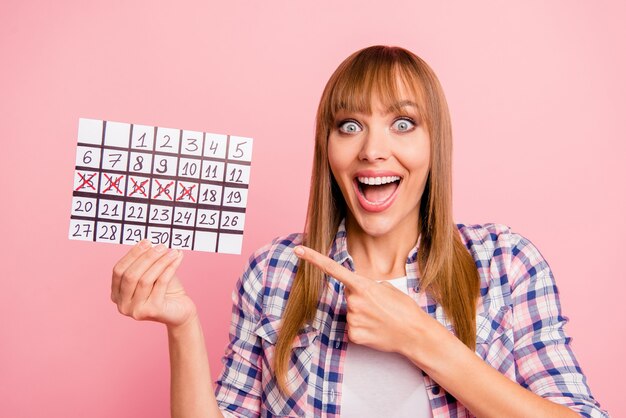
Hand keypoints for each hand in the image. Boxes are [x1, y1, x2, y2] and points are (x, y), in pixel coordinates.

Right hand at [111, 240, 196, 328]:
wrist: (181, 310)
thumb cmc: (166, 291)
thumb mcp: (152, 274)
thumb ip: (147, 262)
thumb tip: (148, 242)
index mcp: (117, 294)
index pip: (118, 271)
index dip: (132, 255)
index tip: (146, 242)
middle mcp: (122, 305)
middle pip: (131, 275)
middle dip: (147, 257)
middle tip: (162, 246)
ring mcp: (136, 310)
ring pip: (145, 279)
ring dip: (160, 262)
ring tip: (172, 251)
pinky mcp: (152, 311)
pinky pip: (160, 284)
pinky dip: (169, 268)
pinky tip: (177, 259)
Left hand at [294, 245, 437, 356]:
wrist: (415, 334)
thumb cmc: (404, 309)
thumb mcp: (388, 288)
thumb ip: (368, 286)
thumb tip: (357, 292)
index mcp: (363, 285)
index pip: (333, 269)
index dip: (314, 259)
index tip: (298, 250)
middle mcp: (354, 301)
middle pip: (348, 295)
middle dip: (360, 299)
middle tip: (379, 307)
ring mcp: (353, 319)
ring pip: (351, 313)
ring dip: (363, 315)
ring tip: (381, 319)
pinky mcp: (354, 335)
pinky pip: (353, 328)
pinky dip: (363, 330)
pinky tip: (376, 330)